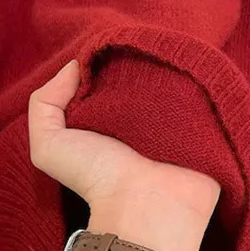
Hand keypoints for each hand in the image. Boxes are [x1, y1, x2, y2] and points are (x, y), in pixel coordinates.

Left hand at [28, 61, 220, 250]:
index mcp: (108, 115)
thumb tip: (74, 67)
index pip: (109, 73)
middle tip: (141, 42)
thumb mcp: (49, 146)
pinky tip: (191, 63)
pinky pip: (204, 90)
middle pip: (142, 70)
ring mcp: (175, 117)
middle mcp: (141, 114)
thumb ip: (44, 104)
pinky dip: (199, 76)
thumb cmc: (96, 179)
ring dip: (171, 63)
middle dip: (139, 54)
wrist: (146, 208)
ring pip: (173, 76)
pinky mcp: (206, 123)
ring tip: (168, 50)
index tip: (107, 45)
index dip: (105, 57)